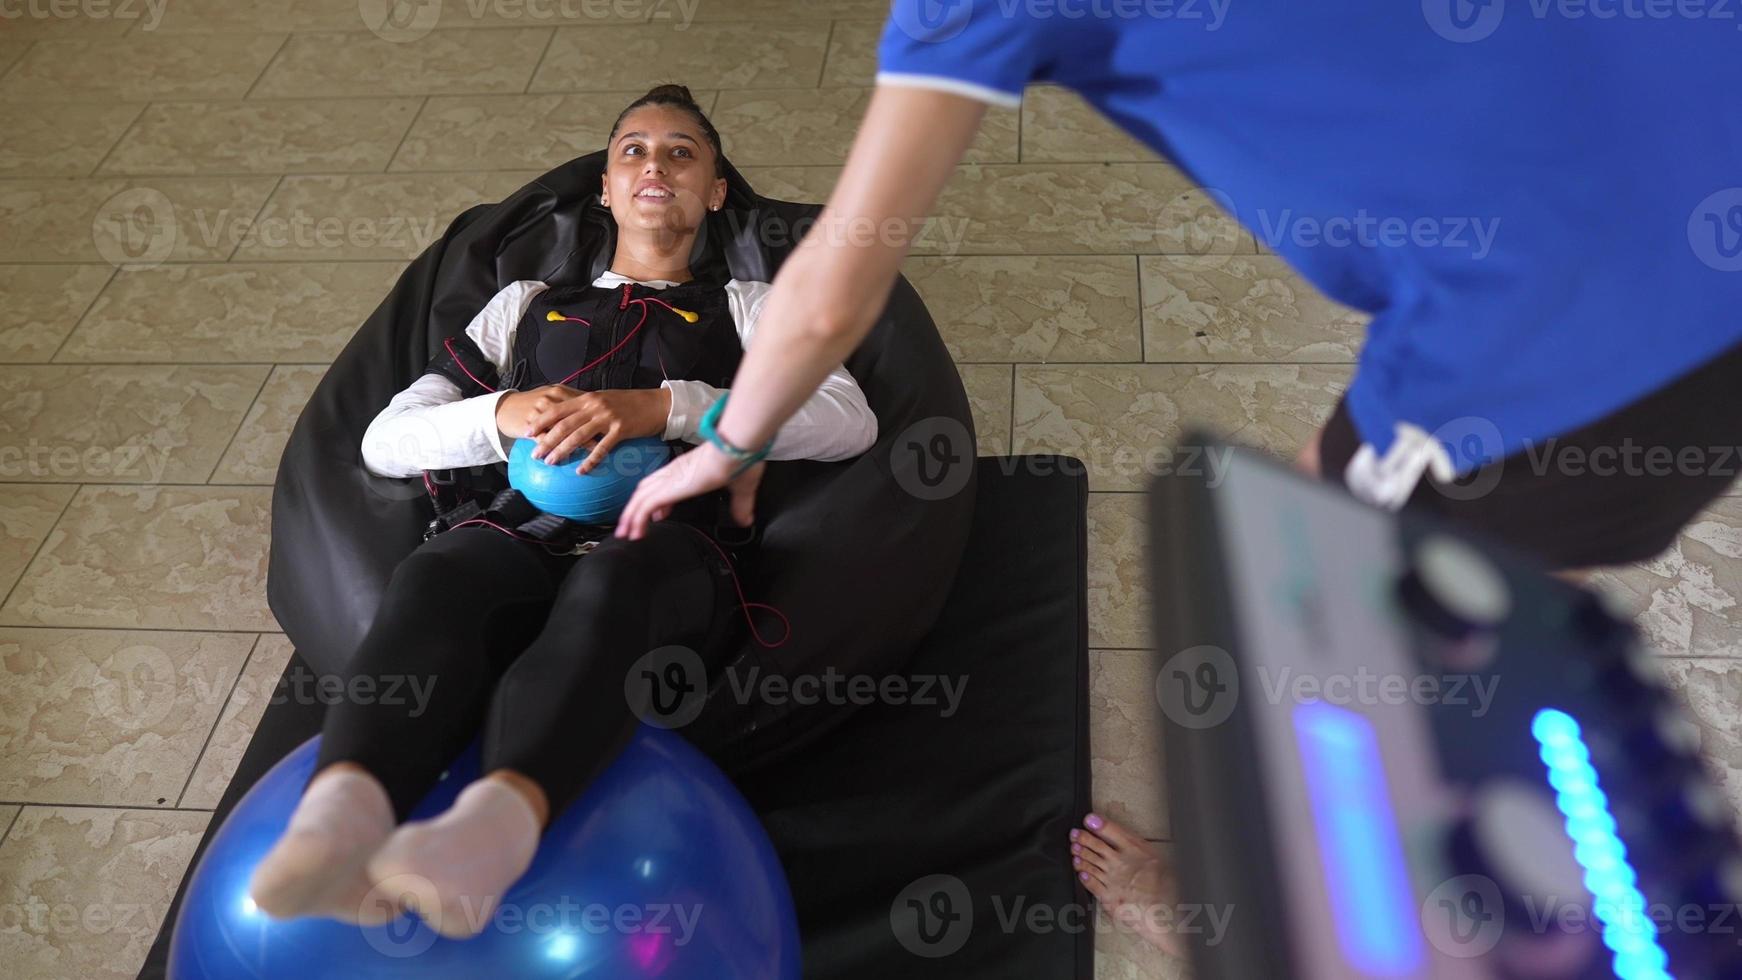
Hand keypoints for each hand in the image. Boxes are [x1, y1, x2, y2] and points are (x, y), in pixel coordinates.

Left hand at [497, 385, 671, 473]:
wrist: (657, 404)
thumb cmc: (632, 404)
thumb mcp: (605, 400)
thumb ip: (587, 407)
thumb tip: (569, 418)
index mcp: (588, 398)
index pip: (558, 409)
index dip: (541, 421)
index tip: (527, 432)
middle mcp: (595, 406)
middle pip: (564, 425)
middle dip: (546, 440)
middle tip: (535, 454)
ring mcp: (607, 417)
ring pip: (578, 436)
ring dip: (562, 451)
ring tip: (551, 462)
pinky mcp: (621, 429)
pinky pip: (602, 448)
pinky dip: (590, 461)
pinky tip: (581, 471)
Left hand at [614, 442, 764, 540]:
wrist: (736, 448)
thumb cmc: (739, 460)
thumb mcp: (740, 487)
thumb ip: (740, 505)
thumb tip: (746, 519)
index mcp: (688, 468)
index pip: (663, 482)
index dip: (657, 499)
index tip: (659, 514)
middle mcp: (674, 471)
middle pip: (646, 488)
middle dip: (637, 507)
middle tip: (634, 525)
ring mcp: (669, 479)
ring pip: (640, 497)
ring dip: (630, 516)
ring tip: (627, 533)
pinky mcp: (668, 487)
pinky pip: (644, 506)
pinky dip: (636, 519)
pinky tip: (635, 533)